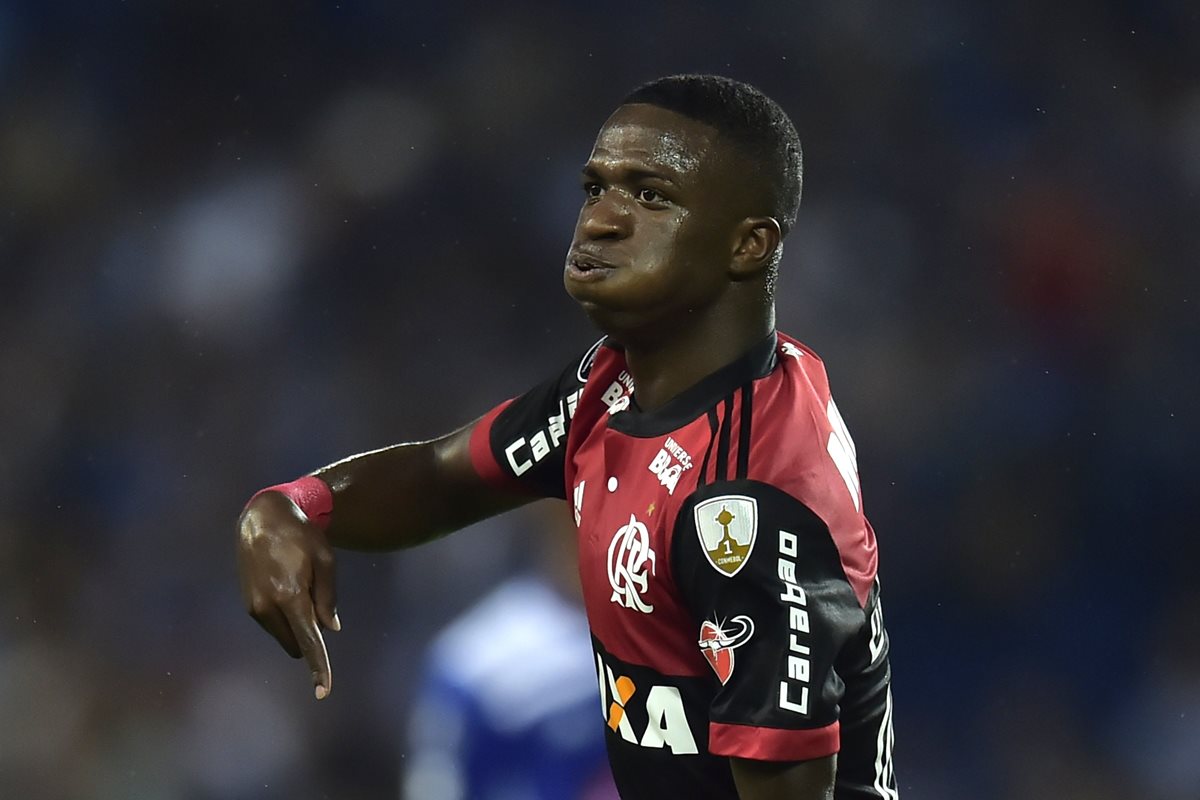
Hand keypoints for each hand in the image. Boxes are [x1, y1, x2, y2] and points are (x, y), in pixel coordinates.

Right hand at [237, 490, 340, 698]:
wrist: (262, 517)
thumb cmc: (301, 535)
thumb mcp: (326, 560)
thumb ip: (328, 597)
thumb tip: (330, 629)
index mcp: (290, 596)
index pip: (308, 641)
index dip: (319, 667)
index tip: (323, 691)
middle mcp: (268, 607)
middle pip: (296, 643)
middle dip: (310, 635)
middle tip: (316, 596)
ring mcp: (254, 607)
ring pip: (284, 634)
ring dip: (297, 624)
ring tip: (298, 581)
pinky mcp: (248, 604)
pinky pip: (274, 623)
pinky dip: (286, 616)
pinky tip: (288, 585)